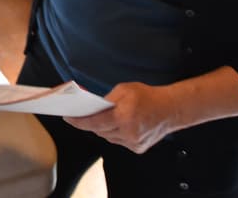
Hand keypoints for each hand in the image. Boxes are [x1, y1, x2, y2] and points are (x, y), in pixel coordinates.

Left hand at [64, 82, 180, 153]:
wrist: (170, 109)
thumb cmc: (147, 96)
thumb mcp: (124, 89)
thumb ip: (107, 100)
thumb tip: (93, 108)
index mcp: (123, 116)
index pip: (94, 122)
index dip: (78, 121)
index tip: (67, 118)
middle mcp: (127, 132)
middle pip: (99, 131)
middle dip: (90, 123)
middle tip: (81, 114)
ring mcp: (133, 142)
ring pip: (108, 137)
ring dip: (102, 129)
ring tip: (101, 118)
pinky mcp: (137, 148)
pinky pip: (118, 141)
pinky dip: (114, 133)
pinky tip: (117, 124)